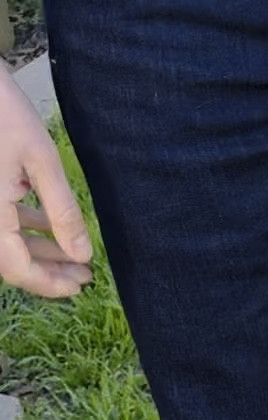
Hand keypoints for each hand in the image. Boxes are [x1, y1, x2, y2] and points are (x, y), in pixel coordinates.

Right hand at [0, 63, 92, 295]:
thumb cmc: (2, 111)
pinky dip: (25, 229)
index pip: (19, 270)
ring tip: (74, 254)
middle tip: (84, 274)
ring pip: (8, 244)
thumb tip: (82, 256)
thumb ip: (62, 212)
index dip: (50, 284)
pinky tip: (50, 226)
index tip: (80, 285)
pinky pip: (1, 224)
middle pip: (13, 261)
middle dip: (49, 270)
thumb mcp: (41, 161)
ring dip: (40, 250)